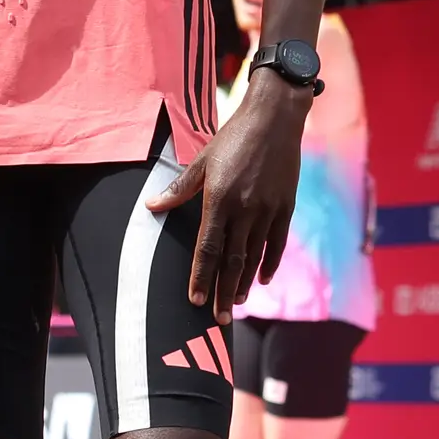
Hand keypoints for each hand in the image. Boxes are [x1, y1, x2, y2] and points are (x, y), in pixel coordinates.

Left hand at [147, 72, 305, 312]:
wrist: (275, 119)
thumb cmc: (233, 137)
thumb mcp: (202, 160)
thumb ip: (179, 189)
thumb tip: (152, 207)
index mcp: (219, 200)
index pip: (207, 249)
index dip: (201, 277)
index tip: (195, 300)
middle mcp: (245, 210)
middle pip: (232, 261)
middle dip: (224, 292)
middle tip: (219, 318)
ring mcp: (268, 210)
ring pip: (255, 256)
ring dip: (245, 282)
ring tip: (237, 302)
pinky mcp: (286, 207)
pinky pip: (277, 243)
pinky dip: (270, 263)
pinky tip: (262, 279)